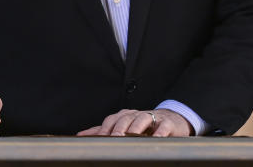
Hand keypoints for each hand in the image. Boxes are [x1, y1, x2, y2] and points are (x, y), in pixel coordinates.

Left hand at [77, 108, 192, 136]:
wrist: (171, 120)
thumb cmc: (144, 125)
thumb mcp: (124, 126)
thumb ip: (103, 130)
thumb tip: (81, 135)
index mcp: (125, 115)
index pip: (112, 119)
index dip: (106, 128)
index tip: (100, 139)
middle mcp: (137, 114)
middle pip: (126, 118)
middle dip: (119, 128)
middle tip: (115, 138)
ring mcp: (153, 117)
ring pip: (142, 119)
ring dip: (136, 127)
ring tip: (132, 136)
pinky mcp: (167, 123)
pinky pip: (163, 127)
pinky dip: (159, 132)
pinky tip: (156, 138)